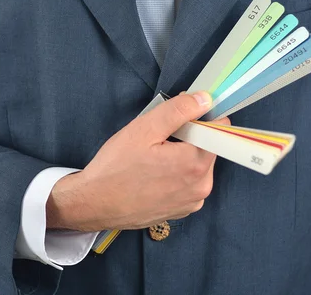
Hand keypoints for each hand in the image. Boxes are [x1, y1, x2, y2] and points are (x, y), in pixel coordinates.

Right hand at [46, 92, 229, 231]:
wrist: (93, 204)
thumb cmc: (115, 167)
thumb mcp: (143, 129)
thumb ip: (178, 111)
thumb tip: (205, 98)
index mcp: (196, 164)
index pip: (217, 130)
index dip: (199, 118)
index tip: (179, 119)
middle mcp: (202, 186)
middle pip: (208, 148)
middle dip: (189, 138)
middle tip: (157, 140)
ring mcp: (192, 202)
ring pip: (197, 167)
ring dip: (182, 157)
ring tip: (152, 159)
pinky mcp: (181, 212)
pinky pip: (188, 185)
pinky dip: (176, 176)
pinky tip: (152, 175)